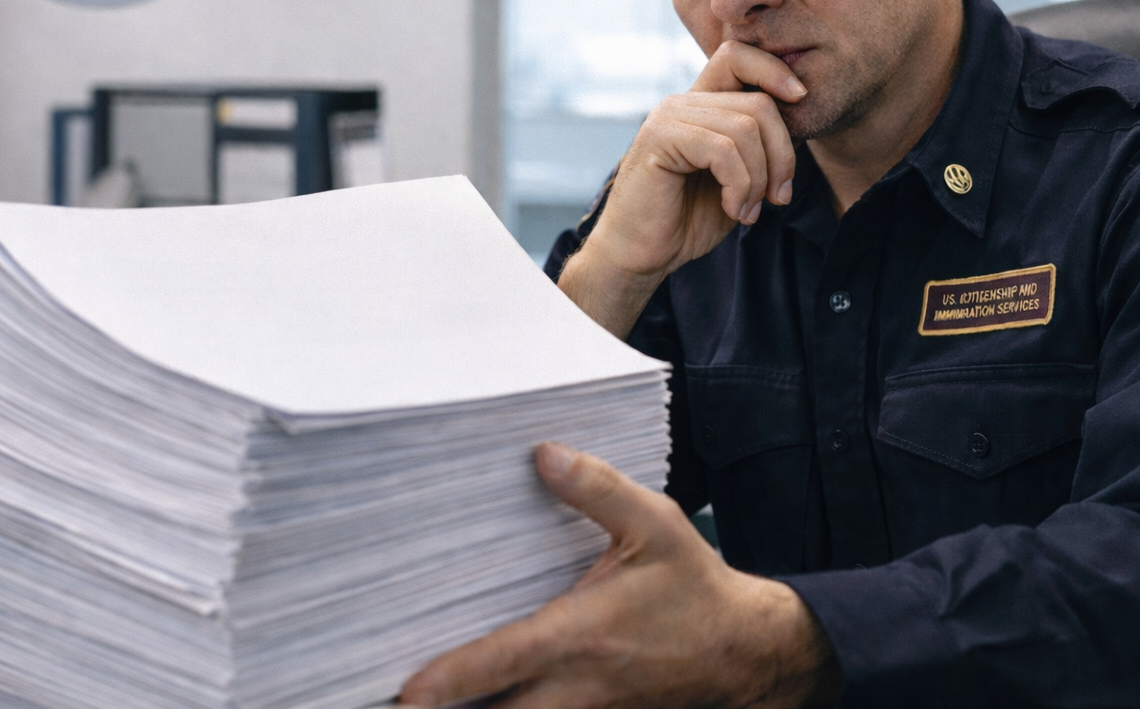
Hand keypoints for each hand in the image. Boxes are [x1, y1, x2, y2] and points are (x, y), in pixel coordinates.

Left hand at [399, 443, 840, 708]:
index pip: (503, 663)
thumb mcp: (656, 523)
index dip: (451, 680)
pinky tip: (473, 696)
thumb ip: (598, 488)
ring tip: (420, 699)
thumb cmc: (694, 586)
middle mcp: (575, 687)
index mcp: (580, 635)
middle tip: (396, 700)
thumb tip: (544, 455)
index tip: (409, 691)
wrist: (743, 649)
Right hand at [559, 42, 805, 336]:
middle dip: (782, 155)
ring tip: (749, 211)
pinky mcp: (658, 139)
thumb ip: (759, 144)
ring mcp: (667, 118)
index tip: (801, 100)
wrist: (643, 255)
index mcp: (699, 106)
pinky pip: (723, 150)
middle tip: (777, 196)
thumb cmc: (688, 219)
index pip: (739, 55)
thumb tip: (799, 113)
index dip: (775, 70)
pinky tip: (733, 209)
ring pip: (746, 129)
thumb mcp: (738, 178)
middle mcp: (681, 103)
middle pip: (759, 103)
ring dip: (759, 179)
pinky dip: (740, 185)